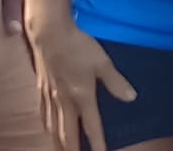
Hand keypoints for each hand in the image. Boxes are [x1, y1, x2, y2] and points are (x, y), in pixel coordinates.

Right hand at [27, 22, 135, 150]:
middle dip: (73, 149)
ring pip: (52, 127)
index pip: (91, 126)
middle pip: (67, 133)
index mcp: (82, 96)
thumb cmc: (79, 46)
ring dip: (58, 141)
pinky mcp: (40, 90)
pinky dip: (46, 126)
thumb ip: (116, 83)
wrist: (49, 34)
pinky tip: (48, 128)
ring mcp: (49, 97)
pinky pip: (43, 115)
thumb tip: (132, 98)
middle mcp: (64, 101)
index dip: (98, 142)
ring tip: (62, 150)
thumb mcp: (103, 63)